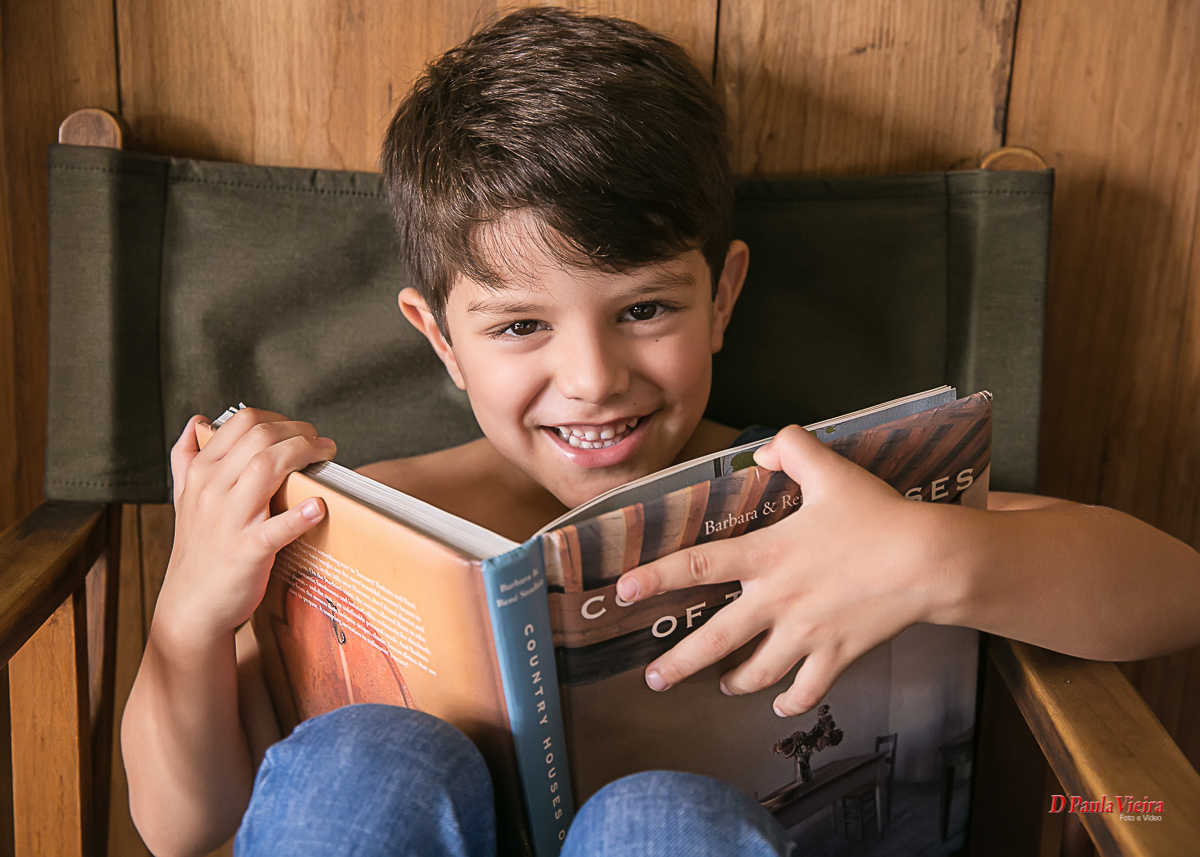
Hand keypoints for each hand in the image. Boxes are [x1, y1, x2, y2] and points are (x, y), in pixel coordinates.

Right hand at [154, 408, 337, 643]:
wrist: (190, 606)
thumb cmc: (198, 550)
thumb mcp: (184, 499)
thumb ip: (187, 459)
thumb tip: (196, 423)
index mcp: (202, 473)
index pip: (242, 423)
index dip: (279, 419)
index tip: (301, 431)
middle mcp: (212, 490)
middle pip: (259, 438)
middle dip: (300, 432)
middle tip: (322, 443)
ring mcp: (229, 520)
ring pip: (265, 467)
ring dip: (303, 453)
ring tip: (325, 456)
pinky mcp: (247, 552)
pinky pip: (274, 529)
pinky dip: (297, 516)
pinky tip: (317, 507)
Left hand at [615, 425, 947, 715]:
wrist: (929, 561)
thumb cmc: (879, 515)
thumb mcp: (830, 470)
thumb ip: (792, 447)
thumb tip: (763, 447)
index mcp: (767, 555)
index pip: (698, 566)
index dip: (657, 577)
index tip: (624, 591)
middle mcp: (778, 601)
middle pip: (715, 641)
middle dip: (679, 664)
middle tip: (654, 679)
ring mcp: (807, 634)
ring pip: (757, 673)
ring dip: (734, 683)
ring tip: (721, 686)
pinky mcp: (837, 656)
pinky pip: (807, 690)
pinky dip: (790, 701)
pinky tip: (781, 702)